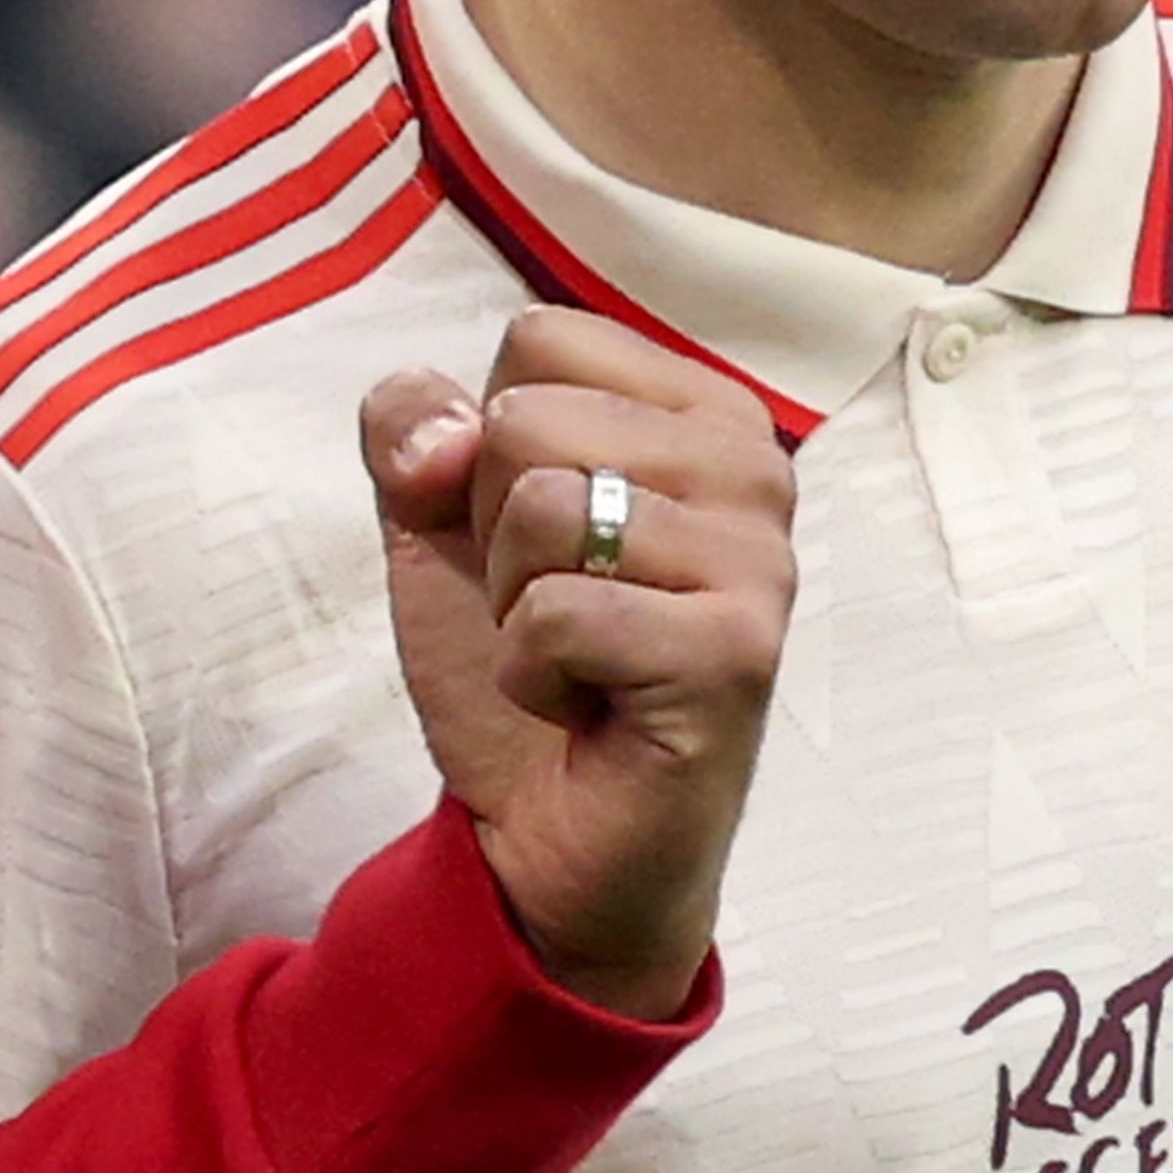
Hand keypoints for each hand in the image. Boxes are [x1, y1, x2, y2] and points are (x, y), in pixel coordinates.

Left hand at [366, 309, 794, 1017]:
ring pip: (543, 506)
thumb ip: (412, 428)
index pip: (539, 337)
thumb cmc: (522, 660)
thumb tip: (439, 433)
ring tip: (574, 654)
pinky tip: (584, 706)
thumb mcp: (437, 520)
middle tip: (557, 607)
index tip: (541, 536)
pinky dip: (531, 673)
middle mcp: (752, 464)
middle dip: (495, 530)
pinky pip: (560, 613)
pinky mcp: (736, 653)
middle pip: (527, 416)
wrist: (551, 835)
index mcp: (698, 409)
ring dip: (513, 603)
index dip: (487, 444)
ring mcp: (760, 560)